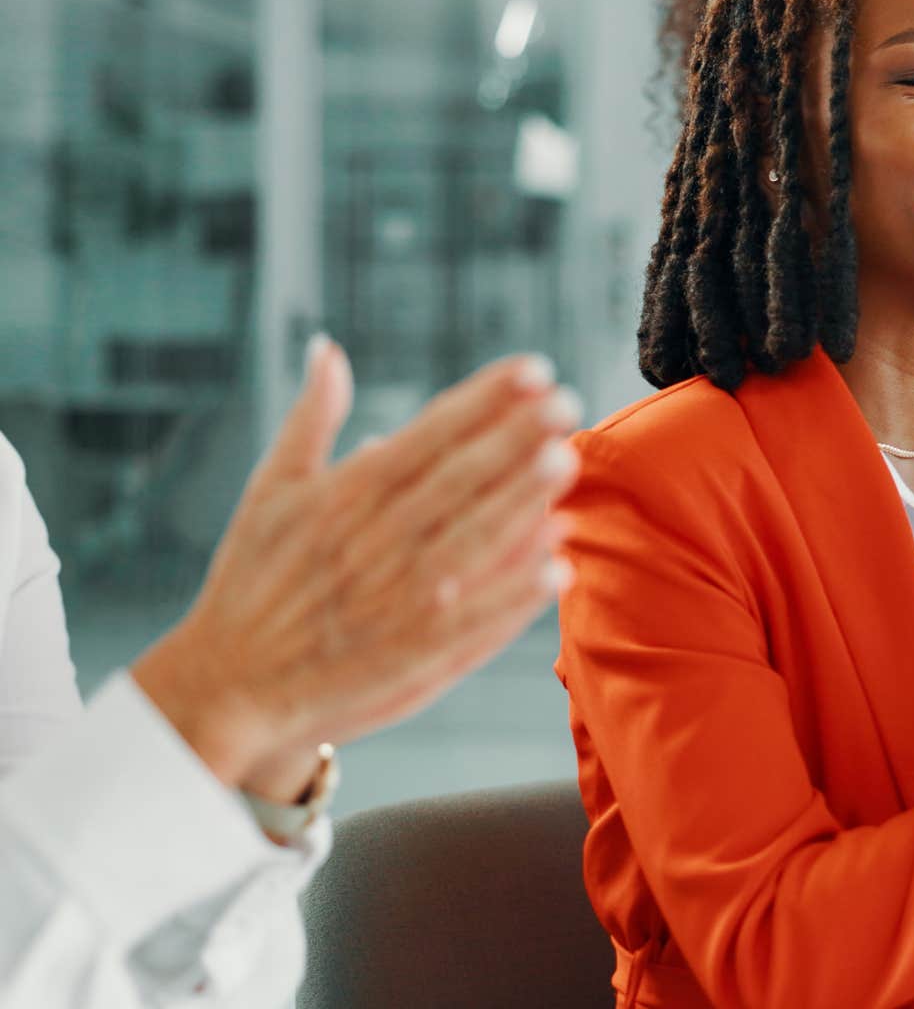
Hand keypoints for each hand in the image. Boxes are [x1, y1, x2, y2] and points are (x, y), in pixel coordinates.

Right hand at [131, 337, 581, 797]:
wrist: (227, 684)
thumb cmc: (251, 580)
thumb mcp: (270, 491)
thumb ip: (309, 418)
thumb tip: (328, 348)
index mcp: (342, 495)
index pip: (428, 434)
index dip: (484, 400)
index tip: (533, 369)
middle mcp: (371, 542)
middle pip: (457, 480)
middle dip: (514, 438)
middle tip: (566, 401)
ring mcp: (394, 599)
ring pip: (470, 541)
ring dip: (521, 502)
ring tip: (566, 461)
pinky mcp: (410, 653)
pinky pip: (474, 617)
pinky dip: (514, 592)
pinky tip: (558, 564)